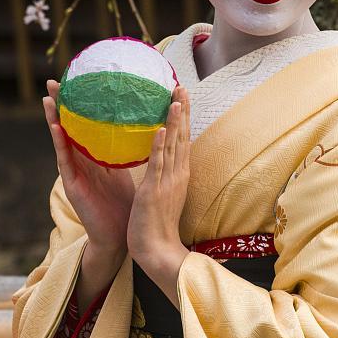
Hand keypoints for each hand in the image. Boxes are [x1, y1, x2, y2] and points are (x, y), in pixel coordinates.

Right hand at [43, 79, 134, 256]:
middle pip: (71, 127)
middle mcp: (83, 161)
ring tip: (47, 97)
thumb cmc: (128, 205)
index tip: (80, 80)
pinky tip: (56, 126)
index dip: (82, 105)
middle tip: (55, 79)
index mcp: (97, 156)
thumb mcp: (130, 170)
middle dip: (62, 105)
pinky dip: (59, 142)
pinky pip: (65, 159)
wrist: (122, 236)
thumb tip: (147, 124)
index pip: (87, 125)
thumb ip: (129, 151)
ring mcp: (76, 172)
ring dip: (53, 118)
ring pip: (62, 140)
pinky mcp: (73, 185)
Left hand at [127, 86, 191, 262]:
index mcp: (178, 174)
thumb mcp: (161, 194)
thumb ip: (162, 175)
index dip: (182, 117)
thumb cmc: (155, 226)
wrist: (158, 251)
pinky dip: (160, 146)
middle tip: (181, 86)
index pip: (182, 140)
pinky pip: (157, 164)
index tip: (181, 96)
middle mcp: (177, 174)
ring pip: (172, 145)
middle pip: (182, 136)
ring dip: (174, 121)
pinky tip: (160, 129)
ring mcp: (167, 181)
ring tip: (175, 98)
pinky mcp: (154, 190)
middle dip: (182, 111)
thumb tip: (159, 161)